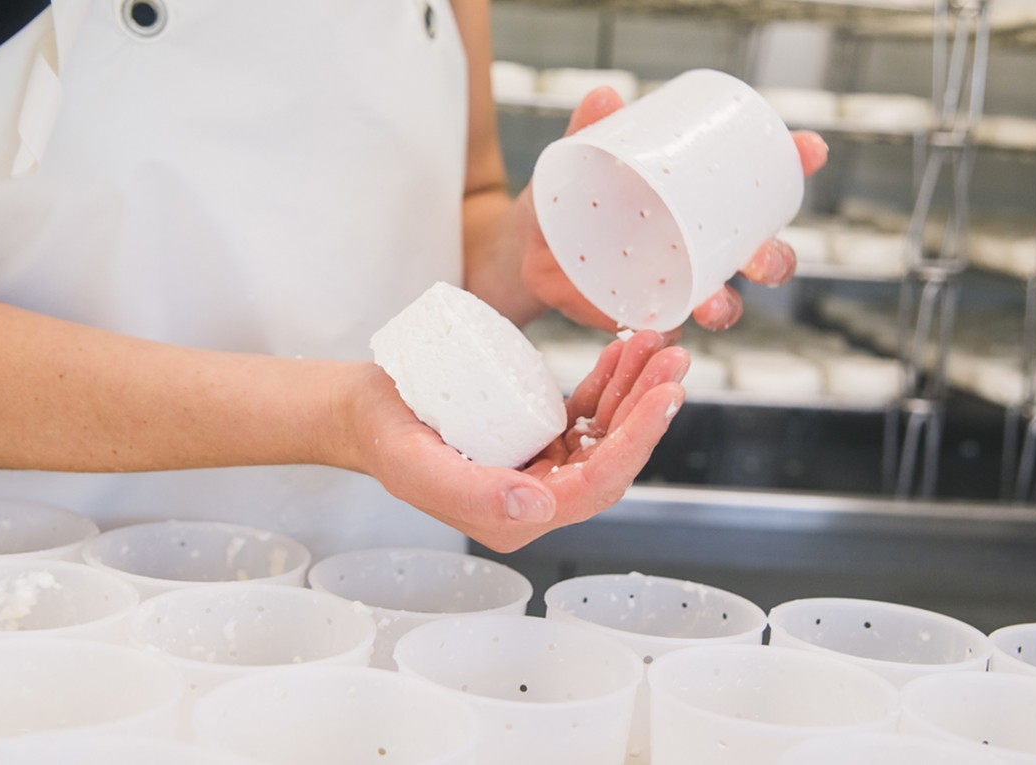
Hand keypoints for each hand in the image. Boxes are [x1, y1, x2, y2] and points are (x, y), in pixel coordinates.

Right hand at [350, 331, 687, 551]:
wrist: (363, 410)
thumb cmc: (383, 436)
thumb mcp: (416, 465)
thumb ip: (470, 494)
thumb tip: (539, 506)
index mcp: (518, 517)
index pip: (595, 485)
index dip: (635, 442)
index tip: (664, 397)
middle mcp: (537, 498)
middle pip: (611, 456)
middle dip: (647, 408)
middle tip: (672, 359)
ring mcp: (541, 467)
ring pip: (605, 431)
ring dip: (635, 389)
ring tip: (655, 344)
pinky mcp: (539, 438)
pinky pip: (587, 413)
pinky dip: (610, 382)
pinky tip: (624, 352)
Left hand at [519, 87, 830, 333]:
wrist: (527, 248)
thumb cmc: (568, 197)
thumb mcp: (577, 160)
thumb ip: (589, 130)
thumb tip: (605, 95)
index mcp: (702, 204)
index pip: (762, 185)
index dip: (794, 165)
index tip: (809, 149)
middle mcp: (702, 249)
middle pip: (761, 257)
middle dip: (774, 259)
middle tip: (761, 257)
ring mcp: (677, 285)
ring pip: (723, 302)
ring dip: (727, 306)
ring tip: (712, 305)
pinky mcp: (644, 314)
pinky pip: (666, 330)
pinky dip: (666, 333)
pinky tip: (660, 331)